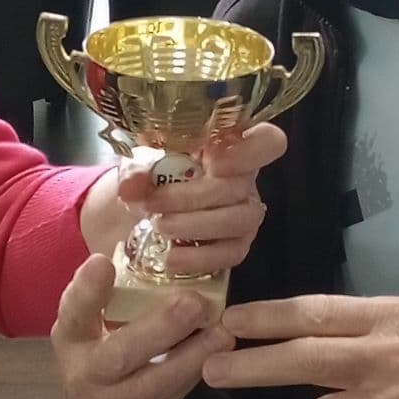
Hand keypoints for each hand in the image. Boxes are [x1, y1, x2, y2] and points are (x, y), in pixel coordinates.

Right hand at [52, 253, 235, 398]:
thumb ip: (118, 293)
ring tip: (222, 332)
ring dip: (191, 356)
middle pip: (119, 354)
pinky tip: (221, 351)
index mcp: (72, 335)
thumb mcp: (96, 325)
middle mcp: (86, 369)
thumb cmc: (107, 350)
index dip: (87, 289)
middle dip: (158, 328)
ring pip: (154, 382)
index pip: (74, 310)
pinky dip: (197, 370)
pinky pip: (174, 395)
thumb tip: (161, 241)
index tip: (103, 262)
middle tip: (192, 302)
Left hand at [114, 121, 286, 276]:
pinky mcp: (236, 245)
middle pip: (240, 187)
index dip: (248, 151)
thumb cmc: (152, 176)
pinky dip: (200, 257)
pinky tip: (171, 257)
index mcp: (229, 146)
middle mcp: (244, 179)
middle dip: (194, 197)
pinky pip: (231, 254)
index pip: (267, 141)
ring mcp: (244, 214)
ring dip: (197, 225)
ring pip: (240, 221)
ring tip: (160, 228)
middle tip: (155, 203)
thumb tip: (131, 185)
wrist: (141, 212)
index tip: (212, 161)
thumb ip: (137, 169)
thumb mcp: (140, 165)